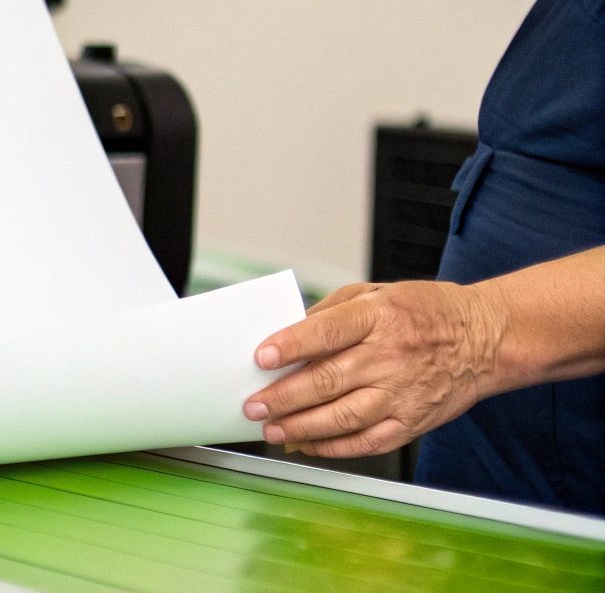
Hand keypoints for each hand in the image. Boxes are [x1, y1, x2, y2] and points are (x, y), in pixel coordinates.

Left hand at [242, 280, 507, 456]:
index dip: (291, 345)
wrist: (486, 338)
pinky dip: (335, 447)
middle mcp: (390, 356)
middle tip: (253, 405)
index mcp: (378, 317)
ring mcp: (403, 392)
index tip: (261, 358)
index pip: (327, 331)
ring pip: (344, 417)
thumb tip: (286, 336)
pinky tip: (309, 444)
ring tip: (272, 429)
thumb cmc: (426, 312)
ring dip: (302, 427)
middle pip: (328, 380)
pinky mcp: (414, 421)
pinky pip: (368, 441)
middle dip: (283, 397)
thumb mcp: (376, 293)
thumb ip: (330, 313)